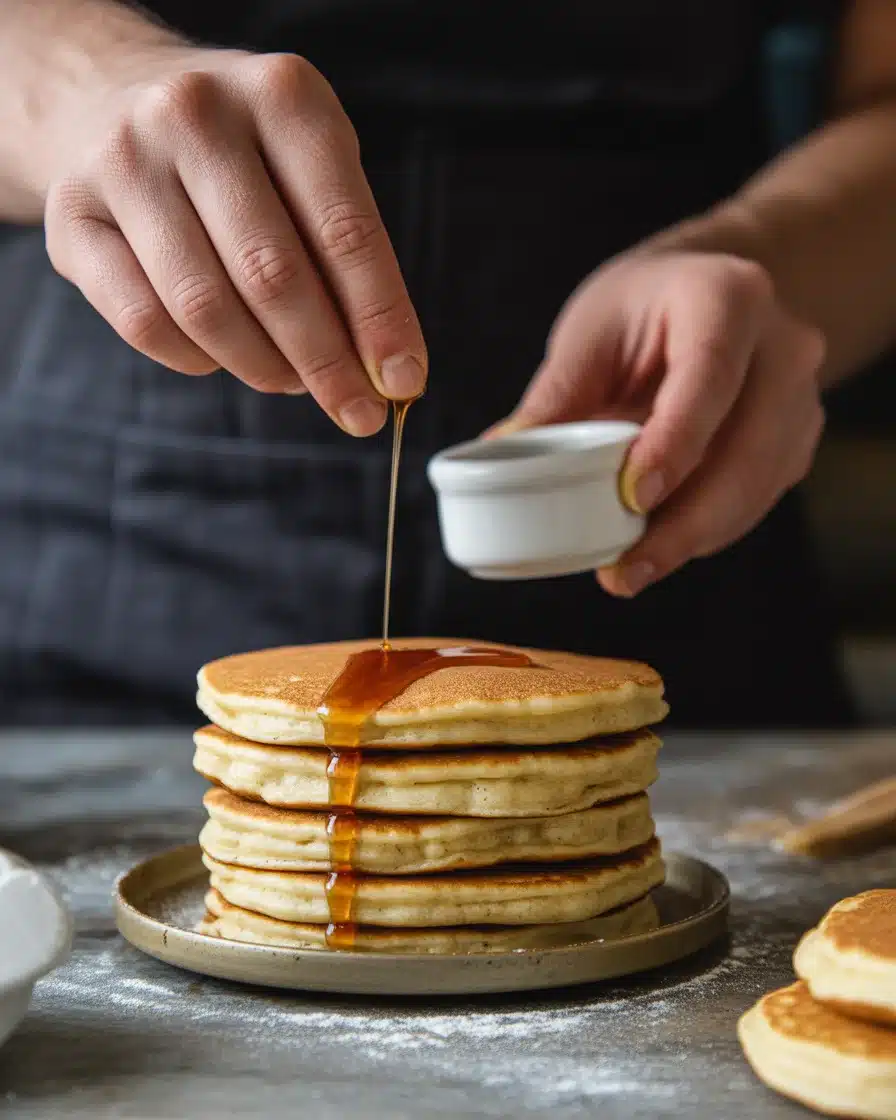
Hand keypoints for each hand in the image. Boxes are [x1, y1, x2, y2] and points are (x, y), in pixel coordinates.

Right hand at [42, 45, 425, 433]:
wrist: (116, 98)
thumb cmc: (246, 154)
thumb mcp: (312, 169)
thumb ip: (346, 256)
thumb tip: (384, 368)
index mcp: (281, 97)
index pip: (344, 230)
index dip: (380, 318)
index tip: (404, 381)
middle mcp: (195, 114)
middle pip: (273, 275)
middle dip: (327, 362)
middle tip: (357, 413)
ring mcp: (123, 161)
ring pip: (205, 307)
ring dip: (264, 367)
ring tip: (292, 381)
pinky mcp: (71, 213)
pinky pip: (144, 322)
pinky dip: (197, 359)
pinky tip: (223, 356)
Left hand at [495, 251, 825, 594]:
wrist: (706, 293)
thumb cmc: (641, 307)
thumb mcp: (591, 332)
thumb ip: (556, 394)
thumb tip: (500, 453)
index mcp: (728, 298)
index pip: (710, 376)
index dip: (675, 443)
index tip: (632, 498)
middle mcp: (782, 346)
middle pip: (748, 448)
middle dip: (687, 522)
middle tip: (624, 570)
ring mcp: (799, 396)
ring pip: (759, 485)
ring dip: (696, 538)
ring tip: (630, 571)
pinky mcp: (795, 439)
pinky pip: (758, 498)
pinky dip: (710, 530)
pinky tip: (662, 548)